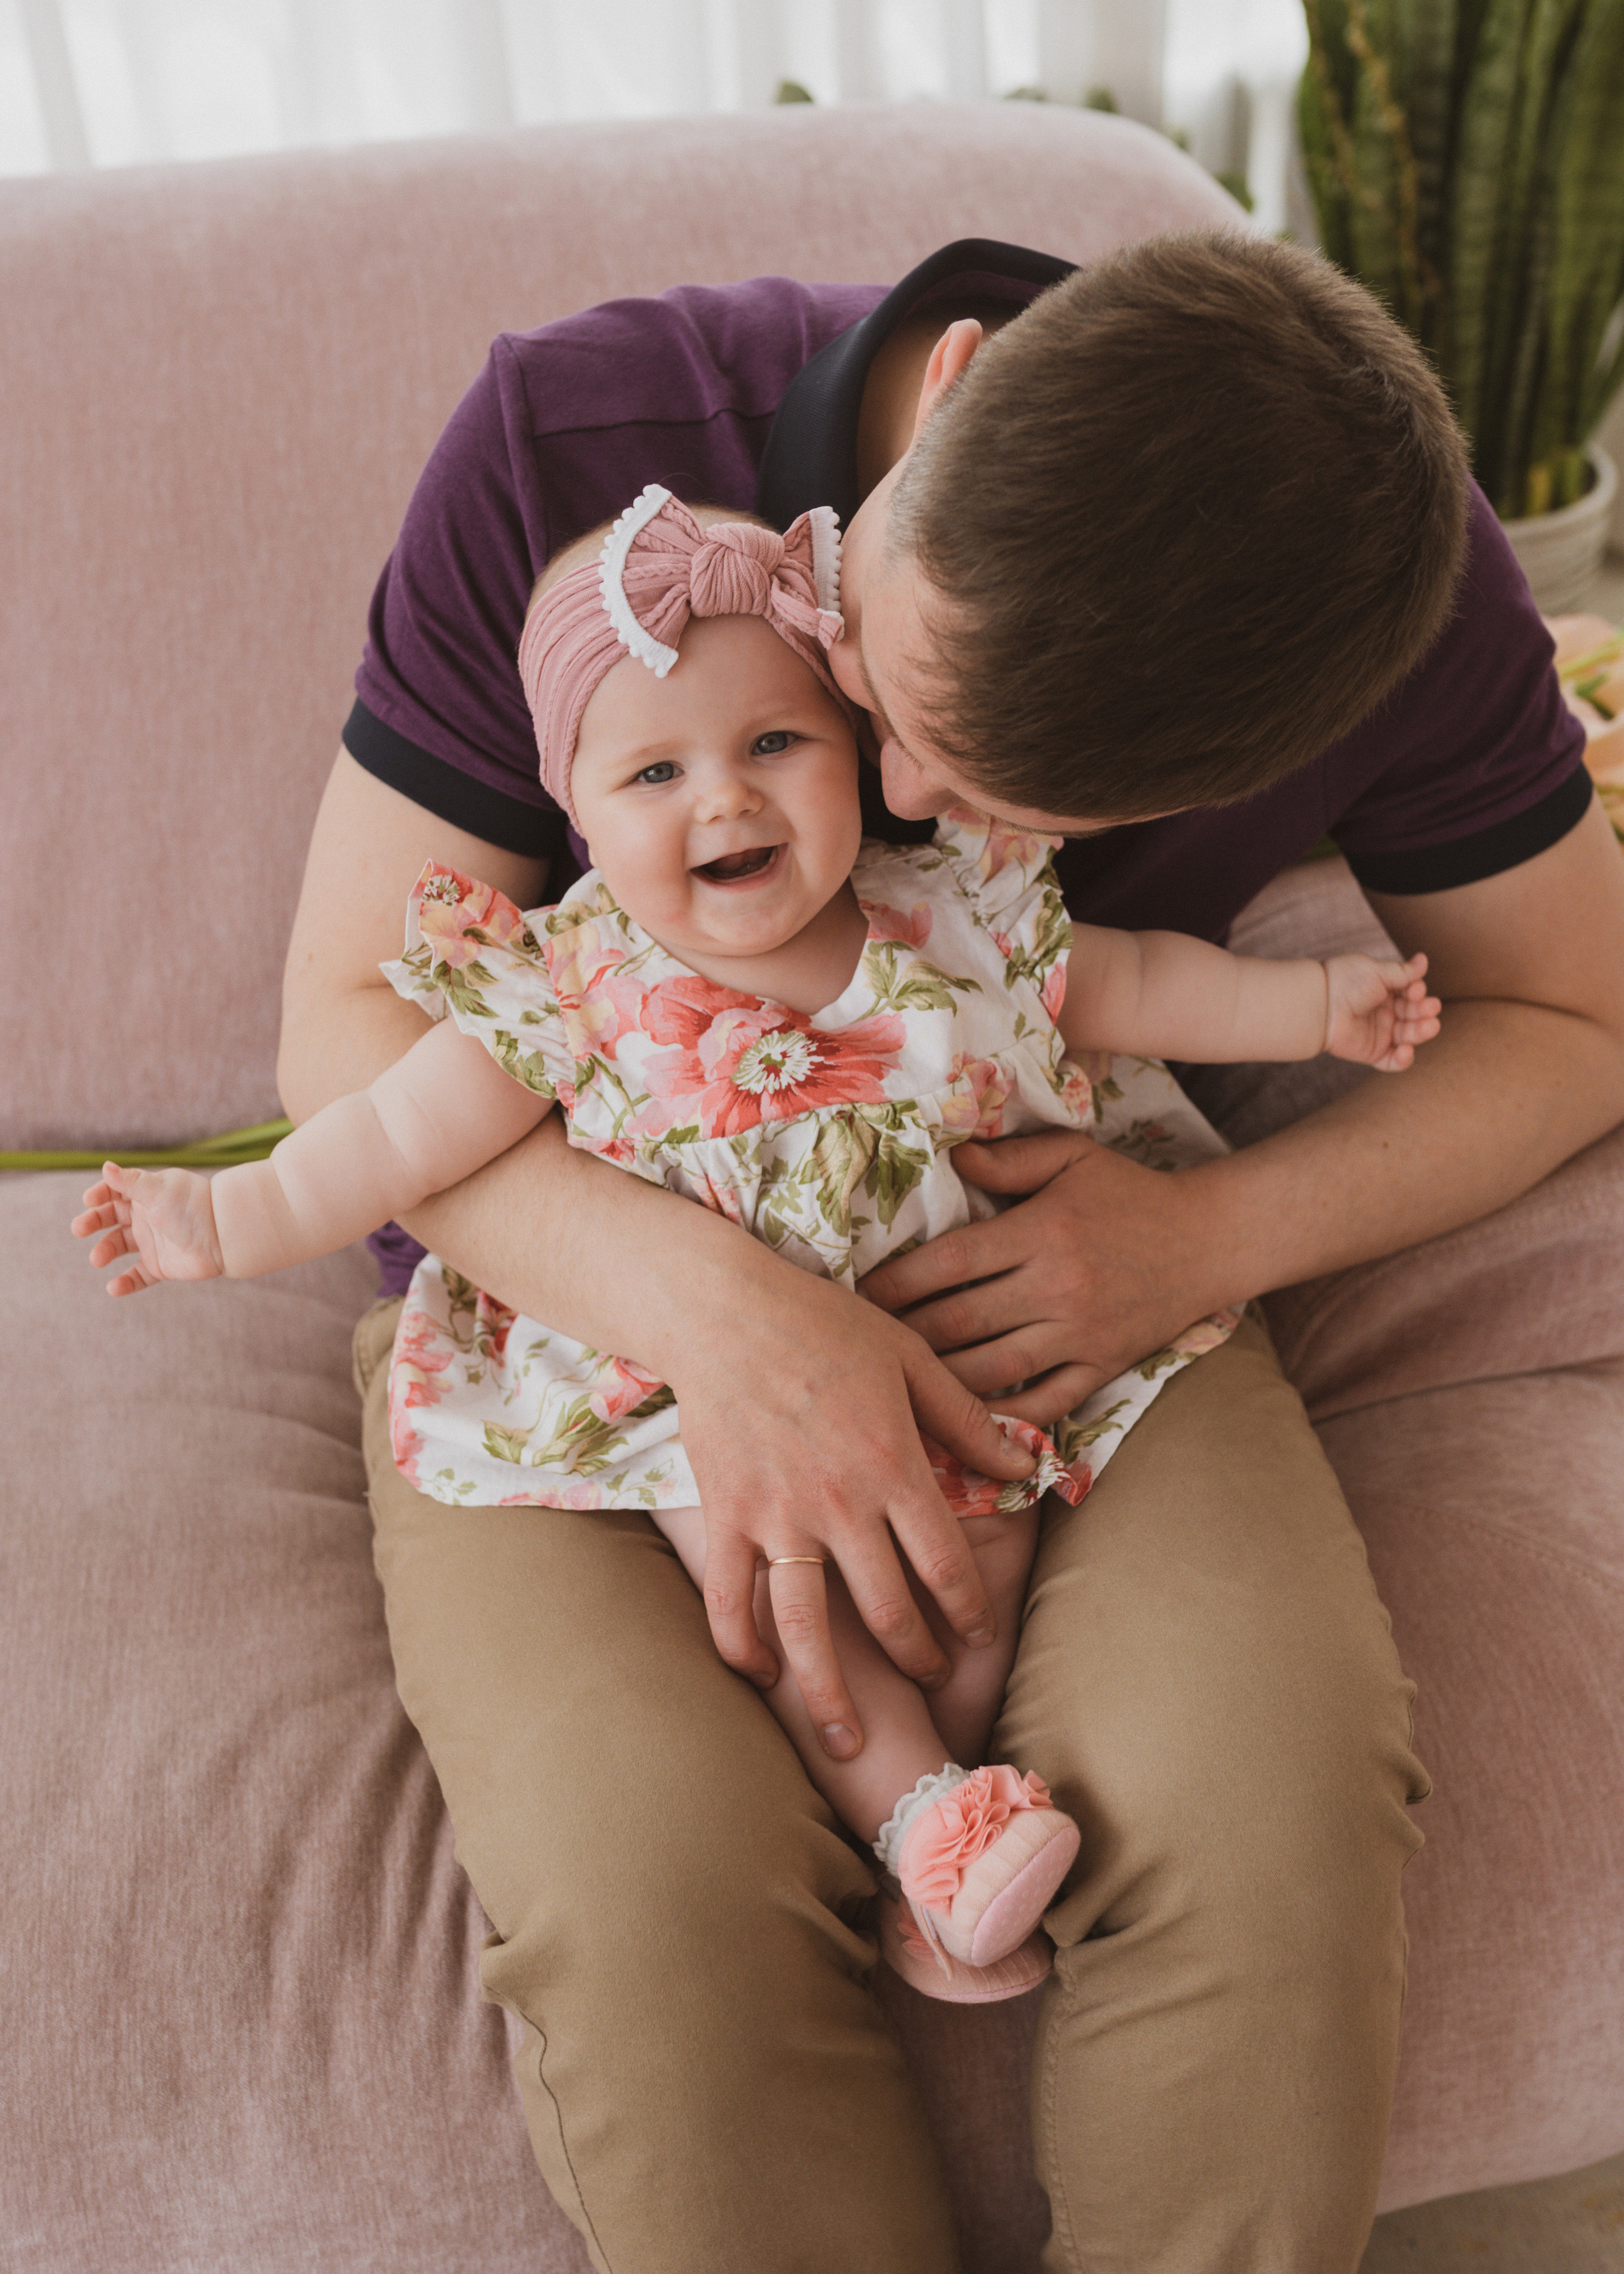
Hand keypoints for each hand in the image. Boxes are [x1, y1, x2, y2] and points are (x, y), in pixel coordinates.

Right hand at [72, 1161, 224, 1294]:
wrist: (224, 1235)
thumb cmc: (193, 1206)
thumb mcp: (159, 1190)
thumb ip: (131, 1182)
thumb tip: (106, 1167)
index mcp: (147, 1194)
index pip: (116, 1191)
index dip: (100, 1194)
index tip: (89, 1200)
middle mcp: (147, 1217)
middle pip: (111, 1218)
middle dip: (93, 1222)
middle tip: (79, 1229)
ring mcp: (153, 1242)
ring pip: (119, 1245)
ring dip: (104, 1250)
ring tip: (97, 1258)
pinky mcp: (160, 1266)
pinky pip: (138, 1277)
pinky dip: (124, 1284)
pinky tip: (113, 1288)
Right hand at [666, 1251, 1036, 1759]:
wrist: (725, 1308)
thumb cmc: (825, 1324)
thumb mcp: (913, 1359)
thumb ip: (968, 1421)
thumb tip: (1027, 1464)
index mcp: (895, 1466)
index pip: (947, 1566)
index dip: (970, 1613)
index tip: (980, 1637)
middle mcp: (840, 1504)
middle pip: (890, 1611)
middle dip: (920, 1657)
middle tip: (933, 1676)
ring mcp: (777, 1516)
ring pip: (810, 1629)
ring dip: (830, 1694)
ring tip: (846, 1741)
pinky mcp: (724, 1516)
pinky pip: (731, 1600)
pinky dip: (742, 1647)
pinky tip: (762, 1676)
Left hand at [862, 1130, 1231, 1425]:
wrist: (1210, 1240)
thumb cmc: (1131, 1193)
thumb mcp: (1074, 1157)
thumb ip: (1010, 1160)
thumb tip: (951, 1161)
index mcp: (1043, 1232)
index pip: (951, 1262)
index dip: (896, 1282)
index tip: (859, 1294)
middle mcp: (1058, 1287)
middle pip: (960, 1321)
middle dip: (903, 1333)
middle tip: (861, 1341)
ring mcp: (1082, 1335)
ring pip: (993, 1369)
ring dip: (938, 1378)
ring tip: (896, 1378)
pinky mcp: (1103, 1368)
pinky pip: (1044, 1404)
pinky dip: (1002, 1416)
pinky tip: (963, 1418)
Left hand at [1322, 951, 1440, 1070]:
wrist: (1321, 1004)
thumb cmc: (1346, 982)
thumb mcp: (1378, 971)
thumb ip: (1403, 972)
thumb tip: (1424, 959)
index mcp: (1385, 990)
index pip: (1412, 993)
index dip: (1418, 993)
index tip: (1415, 990)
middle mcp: (1384, 1011)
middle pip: (1414, 1015)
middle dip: (1425, 1012)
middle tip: (1430, 1008)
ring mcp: (1379, 1033)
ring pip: (1408, 1036)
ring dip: (1421, 1032)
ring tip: (1429, 1026)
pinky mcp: (1371, 1052)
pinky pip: (1392, 1061)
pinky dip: (1403, 1059)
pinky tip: (1406, 1050)